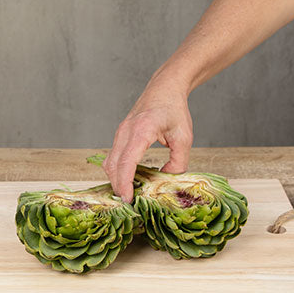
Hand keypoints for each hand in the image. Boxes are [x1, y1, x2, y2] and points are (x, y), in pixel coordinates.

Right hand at [102, 74, 192, 201]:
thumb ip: (178, 162)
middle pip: (113, 164)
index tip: (128, 199)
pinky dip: (117, 170)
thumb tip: (167, 181)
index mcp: (142, 129)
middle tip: (130, 204)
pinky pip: (113, 156)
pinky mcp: (120, 134)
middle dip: (118, 186)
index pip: (127, 161)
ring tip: (129, 194)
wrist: (164, 88)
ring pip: (110, 161)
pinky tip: (129, 180)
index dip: (125, 182)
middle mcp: (126, 130)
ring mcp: (120, 132)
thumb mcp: (183, 138)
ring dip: (116, 179)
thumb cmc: (175, 109)